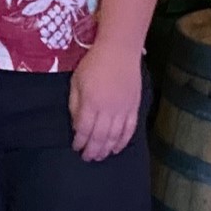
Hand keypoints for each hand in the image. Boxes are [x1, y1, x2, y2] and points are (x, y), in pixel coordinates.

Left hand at [68, 42, 142, 162]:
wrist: (119, 52)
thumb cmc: (93, 64)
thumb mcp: (76, 82)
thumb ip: (75, 105)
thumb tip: (77, 126)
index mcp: (91, 103)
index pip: (84, 129)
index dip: (80, 141)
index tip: (76, 147)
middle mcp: (108, 110)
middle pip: (100, 137)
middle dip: (93, 150)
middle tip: (87, 158)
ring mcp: (124, 110)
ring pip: (115, 136)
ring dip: (107, 149)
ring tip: (100, 156)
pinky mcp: (134, 108)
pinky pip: (130, 130)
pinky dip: (123, 142)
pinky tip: (116, 148)